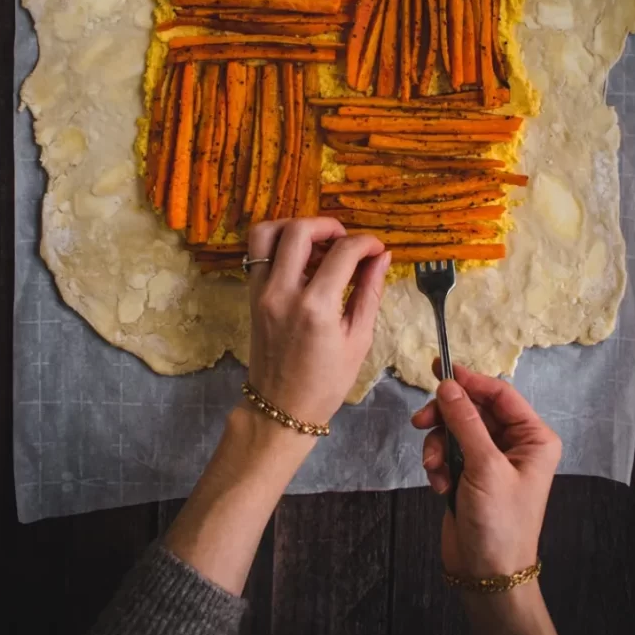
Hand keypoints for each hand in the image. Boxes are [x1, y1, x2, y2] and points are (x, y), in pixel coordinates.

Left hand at [247, 217, 390, 424]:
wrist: (281, 409)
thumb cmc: (326, 382)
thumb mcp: (359, 339)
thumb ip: (370, 291)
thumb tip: (382, 256)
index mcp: (315, 308)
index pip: (343, 252)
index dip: (366, 243)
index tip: (377, 249)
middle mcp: (283, 293)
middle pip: (300, 230)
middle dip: (329, 225)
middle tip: (346, 241)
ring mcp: (261, 292)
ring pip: (268, 232)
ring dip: (296, 227)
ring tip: (319, 244)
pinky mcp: (251, 294)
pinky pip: (258, 252)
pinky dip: (279, 243)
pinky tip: (302, 259)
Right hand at [411, 361, 560, 579]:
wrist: (487, 575)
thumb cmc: (500, 523)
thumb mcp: (484, 467)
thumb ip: (465, 422)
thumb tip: (448, 384)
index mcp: (533, 438)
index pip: (500, 394)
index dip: (470, 381)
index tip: (441, 372)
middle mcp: (514, 444)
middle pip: (473, 409)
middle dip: (446, 418)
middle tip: (420, 420)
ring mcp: (490, 459)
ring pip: (455, 430)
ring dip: (438, 445)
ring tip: (434, 467)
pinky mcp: (470, 474)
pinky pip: (447, 451)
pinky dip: (438, 464)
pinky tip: (439, 484)